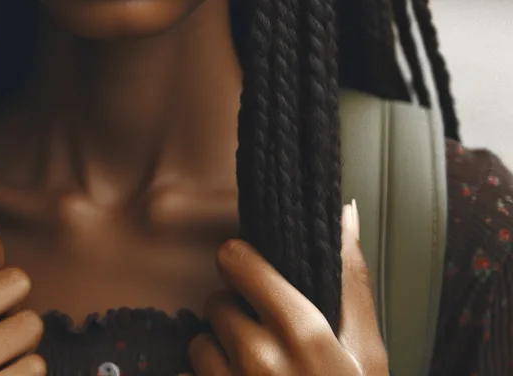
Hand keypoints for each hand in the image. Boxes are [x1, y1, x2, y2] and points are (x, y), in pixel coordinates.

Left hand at [189, 203, 388, 375]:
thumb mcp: (367, 350)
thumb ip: (350, 276)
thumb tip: (344, 209)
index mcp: (302, 330)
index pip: (235, 259)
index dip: (241, 264)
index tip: (253, 277)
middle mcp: (260, 357)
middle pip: (216, 301)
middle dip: (235, 316)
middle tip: (265, 341)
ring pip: (199, 342)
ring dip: (220, 355)